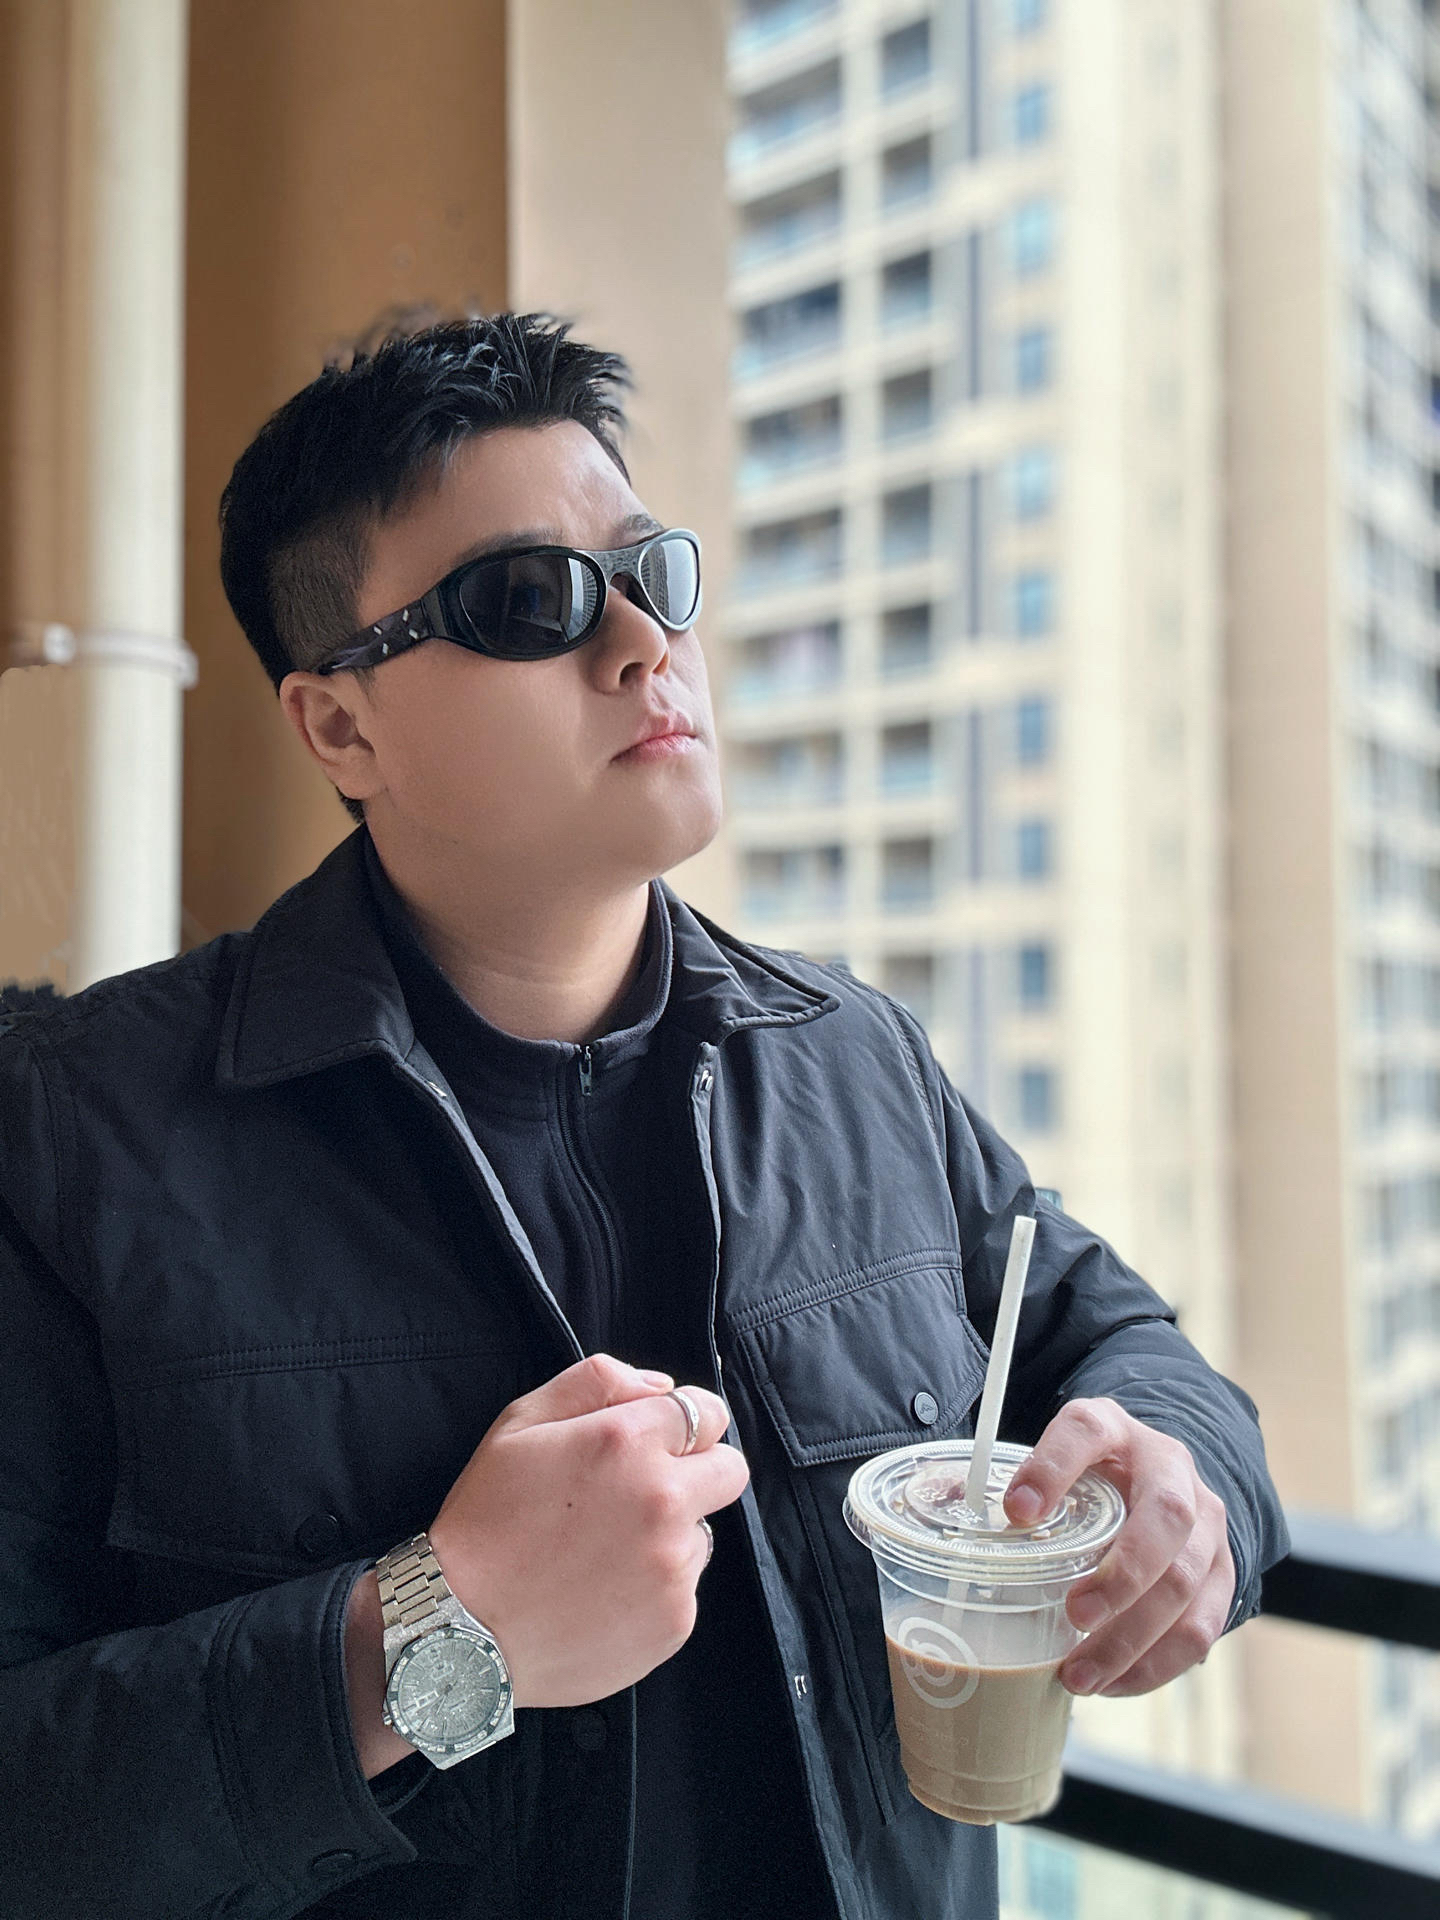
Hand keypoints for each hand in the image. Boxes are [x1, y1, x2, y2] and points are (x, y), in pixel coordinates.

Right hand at [427, 1353, 747, 1709]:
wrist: (461, 1629)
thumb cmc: (486, 1519)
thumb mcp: (521, 1422)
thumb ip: (596, 1381)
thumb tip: (661, 1385)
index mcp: (628, 1442)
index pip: (708, 1413)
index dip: (682, 1424)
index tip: (655, 1442)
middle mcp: (662, 1501)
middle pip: (730, 1469)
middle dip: (697, 1471)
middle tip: (641, 1491)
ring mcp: (673, 1567)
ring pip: (704, 1532)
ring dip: (672, 1532)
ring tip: (604, 1550)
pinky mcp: (674, 1622)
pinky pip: (684, 1588)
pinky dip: (655, 1586)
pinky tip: (601, 1591)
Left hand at [1003, 1397, 1234, 1697]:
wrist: (1157, 1474)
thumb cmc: (1086, 1477)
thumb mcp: (1050, 1463)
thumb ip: (1005, 1485)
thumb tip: (937, 1505)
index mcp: (1112, 1429)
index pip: (1086, 1431)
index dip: (1052, 1467)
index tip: (1014, 1514)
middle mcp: (1169, 1467)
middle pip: (1165, 1518)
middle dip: (1121, 1575)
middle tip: (1073, 1614)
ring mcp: (1207, 1521)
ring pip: (1188, 1583)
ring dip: (1133, 1639)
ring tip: (1078, 1677)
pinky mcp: (1223, 1571)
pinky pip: (1202, 1627)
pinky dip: (1156, 1665)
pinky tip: (1111, 1684)